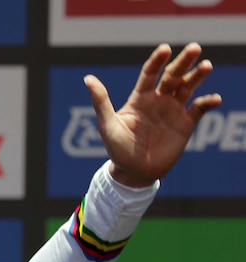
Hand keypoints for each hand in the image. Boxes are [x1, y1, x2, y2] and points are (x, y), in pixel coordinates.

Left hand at [84, 42, 222, 187]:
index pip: (150, 74)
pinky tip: (214, 99)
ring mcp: (173, 110)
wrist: (134, 172)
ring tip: (206, 66)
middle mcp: (158, 100)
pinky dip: (207, 103)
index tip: (165, 49)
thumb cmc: (117, 149)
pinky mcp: (185, 124)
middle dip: (183, 62)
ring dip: (197, 76)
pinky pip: (199, 109)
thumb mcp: (107, 125)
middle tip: (195, 48)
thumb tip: (87, 78)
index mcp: (140, 98)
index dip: (157, 61)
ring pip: (188, 87)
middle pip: (172, 76)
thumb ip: (101, 102)